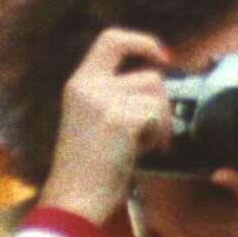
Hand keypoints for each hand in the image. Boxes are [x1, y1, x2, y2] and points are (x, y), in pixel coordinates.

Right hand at [42, 28, 178, 225]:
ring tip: (142, 144)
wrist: (74, 197)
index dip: (143, 42)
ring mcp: (103, 101)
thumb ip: (114, 95)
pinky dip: (155, 137)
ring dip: (160, 123)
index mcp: (79, 83)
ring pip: (157, 98)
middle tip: (158, 129)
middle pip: (150, 76)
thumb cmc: (89, 166)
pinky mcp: (119, 119)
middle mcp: (88, 86)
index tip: (162, 58)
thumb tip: (157, 80)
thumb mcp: (92, 118)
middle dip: (162, 104)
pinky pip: (156, 117)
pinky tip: (139, 152)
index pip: (111, 39)